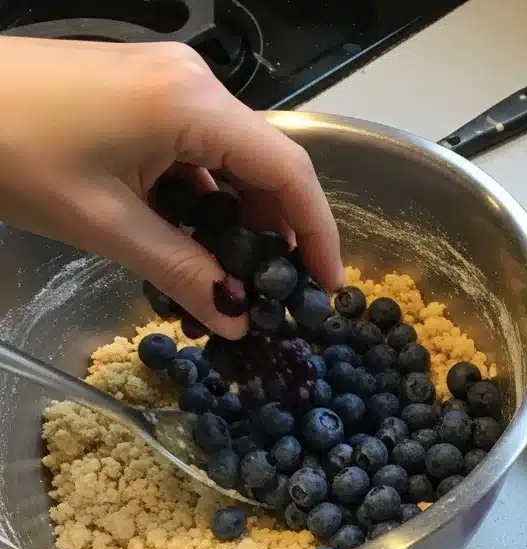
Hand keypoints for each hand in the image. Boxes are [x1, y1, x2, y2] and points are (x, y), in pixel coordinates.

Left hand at [0, 37, 342, 337]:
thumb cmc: (9, 150)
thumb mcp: (106, 226)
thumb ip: (183, 274)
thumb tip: (237, 320)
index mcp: (193, 105)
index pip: (288, 172)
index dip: (318, 234)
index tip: (328, 288)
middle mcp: (194, 85)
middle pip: (268, 165)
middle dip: (284, 233)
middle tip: (286, 294)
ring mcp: (168, 86)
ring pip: (235, 162)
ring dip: (244, 221)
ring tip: (241, 280)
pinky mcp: (143, 96)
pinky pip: (200, 153)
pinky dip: (209, 201)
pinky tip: (199, 244)